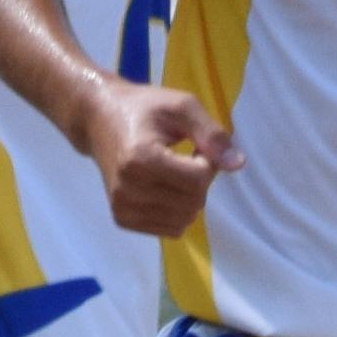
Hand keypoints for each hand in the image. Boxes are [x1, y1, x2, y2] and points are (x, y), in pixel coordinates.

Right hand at [82, 81, 239, 236]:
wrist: (98, 119)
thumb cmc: (143, 109)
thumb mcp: (182, 107)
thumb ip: (212, 134)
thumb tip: (238, 164)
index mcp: (140, 158)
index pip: (199, 180)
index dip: (208, 162)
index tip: (196, 145)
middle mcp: (128, 189)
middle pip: (194, 202)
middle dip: (200, 181)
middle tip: (186, 157)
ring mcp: (123, 207)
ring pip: (184, 219)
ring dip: (189, 197)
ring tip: (173, 171)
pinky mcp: (122, 219)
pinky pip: (170, 229)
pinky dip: (176, 211)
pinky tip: (164, 188)